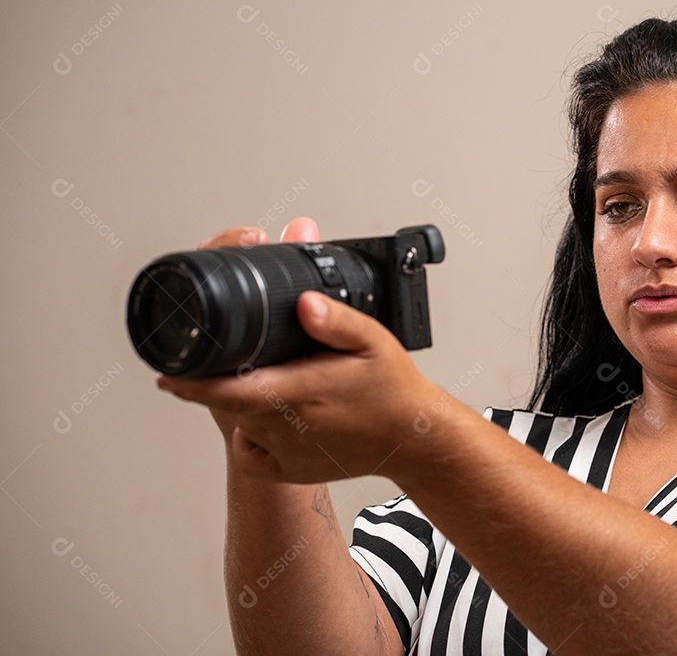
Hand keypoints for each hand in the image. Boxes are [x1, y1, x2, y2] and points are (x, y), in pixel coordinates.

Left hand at [158, 217, 441, 482]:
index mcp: (300, 392)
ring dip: (240, 403)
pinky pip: (252, 455)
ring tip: (265, 381)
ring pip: (240, 424)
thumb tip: (304, 302)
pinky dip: (249, 436)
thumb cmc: (394, 390)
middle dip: (219, 381)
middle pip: (229, 403)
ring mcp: (288, 452)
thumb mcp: (374, 341)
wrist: (413, 440)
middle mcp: (288, 427)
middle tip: (230, 360)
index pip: (229, 391)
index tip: (167, 374)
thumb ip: (336, 320)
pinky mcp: (292, 471)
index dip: (192, 384)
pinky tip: (265, 417)